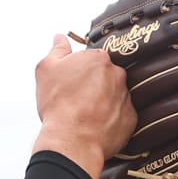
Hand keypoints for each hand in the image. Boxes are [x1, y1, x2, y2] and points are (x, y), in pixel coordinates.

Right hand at [33, 35, 135, 178]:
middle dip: (93, 86)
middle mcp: (117, 74)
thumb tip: (60, 38)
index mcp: (99, 58)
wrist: (71, 140)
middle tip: (77, 101)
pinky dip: (110, 120)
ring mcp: (126, 97)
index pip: (91, 60)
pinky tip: (95, 126)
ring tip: (85, 116)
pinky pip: (121, 115)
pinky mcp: (131, 118)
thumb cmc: (58, 104)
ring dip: (103, 103)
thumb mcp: (46, 69)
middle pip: (105, 77)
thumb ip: (56, 50)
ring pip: (114, 96)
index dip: (79, 73)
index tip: (71, 85)